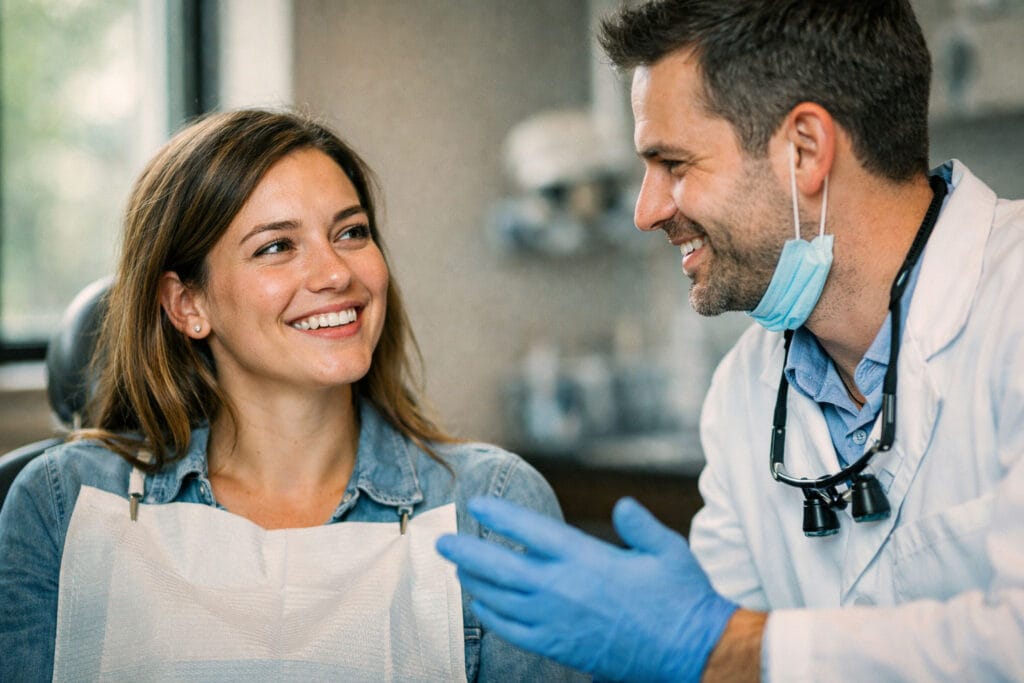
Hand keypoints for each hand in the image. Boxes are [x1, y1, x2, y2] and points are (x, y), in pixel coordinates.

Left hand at [436, 496, 737, 682]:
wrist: (689, 652)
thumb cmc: (680, 599)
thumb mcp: (667, 550)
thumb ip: (639, 525)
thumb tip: (621, 506)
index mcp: (586, 559)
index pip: (531, 531)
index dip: (500, 516)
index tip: (477, 505)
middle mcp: (563, 589)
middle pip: (500, 566)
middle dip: (466, 552)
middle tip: (441, 542)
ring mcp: (556, 621)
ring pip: (499, 600)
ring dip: (475, 583)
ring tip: (459, 571)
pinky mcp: (559, 647)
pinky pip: (512, 631)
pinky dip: (492, 617)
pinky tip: (483, 607)